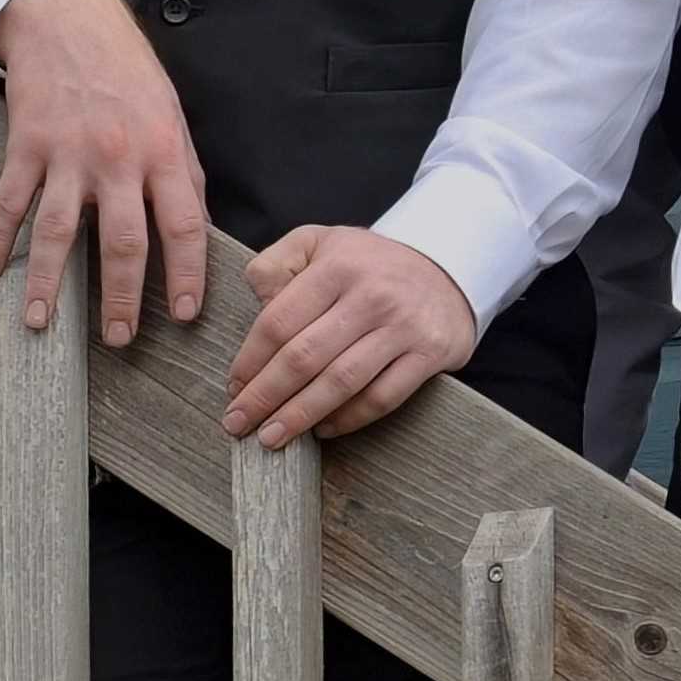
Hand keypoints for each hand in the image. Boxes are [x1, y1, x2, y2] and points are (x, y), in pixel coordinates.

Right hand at [0, 0, 212, 348]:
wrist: (69, 18)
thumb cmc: (127, 71)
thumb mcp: (172, 116)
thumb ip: (182, 174)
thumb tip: (193, 231)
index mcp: (164, 151)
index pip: (183, 226)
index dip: (185, 276)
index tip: (182, 316)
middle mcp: (118, 157)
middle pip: (122, 242)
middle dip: (119, 298)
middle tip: (116, 339)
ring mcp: (68, 152)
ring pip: (57, 232)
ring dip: (48, 283)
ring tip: (41, 324)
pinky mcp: (25, 144)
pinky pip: (9, 202)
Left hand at [228, 224, 474, 442]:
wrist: (447, 267)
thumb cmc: (369, 263)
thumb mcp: (319, 243)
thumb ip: (278, 265)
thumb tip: (256, 302)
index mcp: (336, 266)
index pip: (280, 321)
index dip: (250, 361)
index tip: (233, 388)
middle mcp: (370, 295)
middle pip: (305, 357)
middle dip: (265, 396)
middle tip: (239, 423)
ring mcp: (402, 327)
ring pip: (341, 382)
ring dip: (300, 415)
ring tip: (272, 437)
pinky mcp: (429, 354)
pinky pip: (382, 397)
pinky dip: (349, 419)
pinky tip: (322, 429)